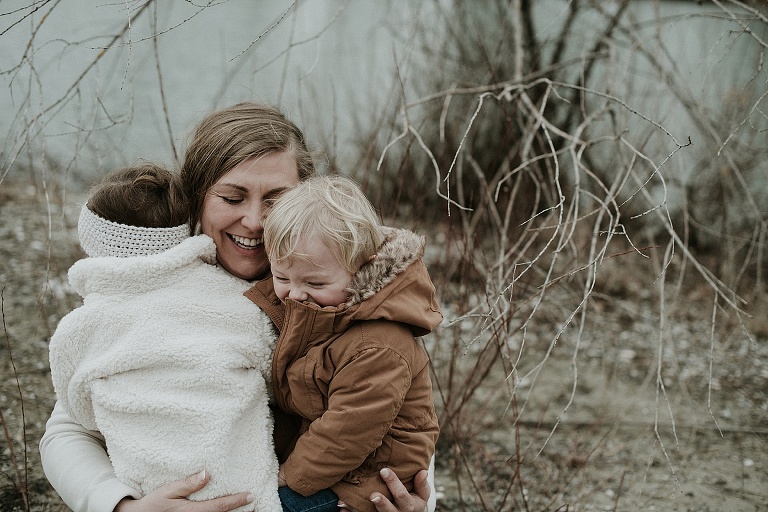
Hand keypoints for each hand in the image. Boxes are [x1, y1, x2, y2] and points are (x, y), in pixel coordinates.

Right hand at [114, 470, 253, 511]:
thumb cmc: (152, 504)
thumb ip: (187, 484)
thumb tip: (207, 474)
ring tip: (248, 507)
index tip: (251, 495)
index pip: (220, 505)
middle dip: (240, 510)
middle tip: (256, 502)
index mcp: (192, 511)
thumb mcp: (167, 491)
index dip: (237, 501)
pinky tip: (228, 511)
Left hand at [338, 468, 429, 511]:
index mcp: (409, 506)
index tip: (384, 470)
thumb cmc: (414, 500)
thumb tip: (422, 471)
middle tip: (373, 495)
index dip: (394, 484)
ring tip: (353, 504)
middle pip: (390, 510)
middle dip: (382, 503)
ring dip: (364, 511)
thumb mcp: (421, 495)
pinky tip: (343, 509)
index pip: (402, 495)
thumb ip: (422, 485)